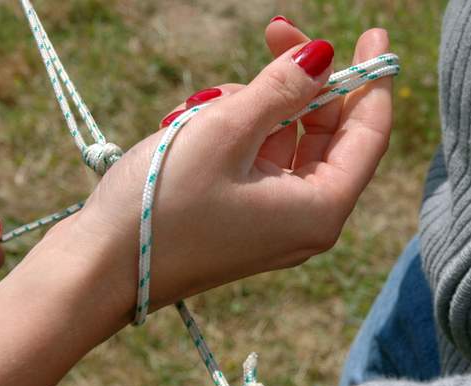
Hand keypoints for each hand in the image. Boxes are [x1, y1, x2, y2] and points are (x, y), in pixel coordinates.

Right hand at [0, 26, 393, 385]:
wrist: (98, 270)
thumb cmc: (161, 204)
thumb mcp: (225, 131)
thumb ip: (281, 88)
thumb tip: (322, 55)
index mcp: (318, 210)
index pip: (369, 134)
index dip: (372, 79)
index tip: (372, 31)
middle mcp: (304, 222)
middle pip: (328, 135)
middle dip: (303, 82)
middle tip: (274, 31)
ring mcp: (271, 223)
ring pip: (287, 144)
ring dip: (256, 107)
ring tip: (204, 105)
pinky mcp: (241, 219)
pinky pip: (257, 161)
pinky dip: (237, 132)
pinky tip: (195, 122)